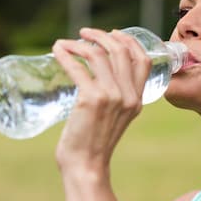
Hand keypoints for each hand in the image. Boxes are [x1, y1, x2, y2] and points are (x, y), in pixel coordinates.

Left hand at [52, 28, 152, 176]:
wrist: (87, 167)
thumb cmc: (93, 145)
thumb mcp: (114, 120)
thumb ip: (114, 101)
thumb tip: (94, 80)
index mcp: (137, 100)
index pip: (143, 60)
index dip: (129, 41)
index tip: (114, 33)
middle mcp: (128, 96)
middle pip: (120, 51)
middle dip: (101, 36)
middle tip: (84, 33)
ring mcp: (111, 97)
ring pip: (99, 55)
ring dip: (79, 43)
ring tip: (65, 43)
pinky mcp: (91, 99)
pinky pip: (78, 67)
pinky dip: (66, 55)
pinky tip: (57, 51)